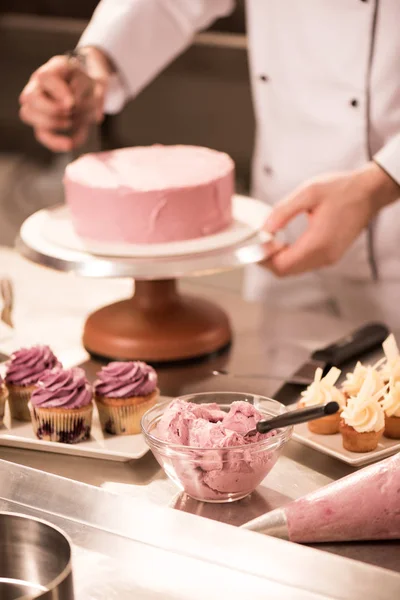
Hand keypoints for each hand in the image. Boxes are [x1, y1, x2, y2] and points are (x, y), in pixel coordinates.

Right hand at [19, 48, 112, 151]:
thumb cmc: (90, 86)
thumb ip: (95, 97)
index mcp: (53, 70)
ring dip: (50, 123)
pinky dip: (55, 142)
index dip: (57, 92)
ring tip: (70, 122)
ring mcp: (37, 104)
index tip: (71, 103)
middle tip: (69, 112)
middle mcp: (39, 85)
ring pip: (27, 114)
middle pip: (28, 97)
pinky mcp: (42, 122)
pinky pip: (41, 134)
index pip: (44, 77)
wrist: (89, 93)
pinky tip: (70, 144)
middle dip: (51, 109)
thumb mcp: (97, 84)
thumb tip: (97, 117)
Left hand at [262, 162, 399, 276]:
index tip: (255, 244)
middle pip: (286, 272)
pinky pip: (304, 264)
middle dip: (268, 261)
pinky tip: (284, 243)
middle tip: (259, 242)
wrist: (369, 192)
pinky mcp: (331, 256)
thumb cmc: (341, 189)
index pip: (282, 265)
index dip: (264, 259)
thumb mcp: (308, 192)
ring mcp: (329, 258)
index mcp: (318, 243)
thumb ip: (283, 211)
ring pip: (294, 270)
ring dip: (278, 260)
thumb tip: (264, 229)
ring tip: (270, 241)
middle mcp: (324, 256)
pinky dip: (290, 258)